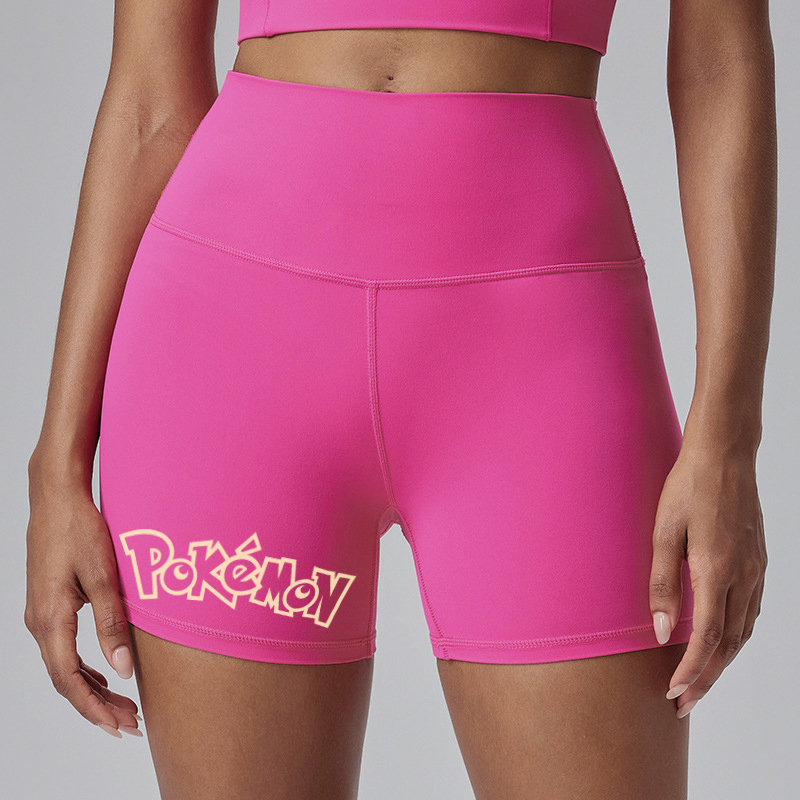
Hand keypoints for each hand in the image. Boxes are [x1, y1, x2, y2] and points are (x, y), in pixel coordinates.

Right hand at [25, 462, 142, 737]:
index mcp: (50, 619)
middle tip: (131, 723)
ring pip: (65, 665)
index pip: (70, 681)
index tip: (120, 727)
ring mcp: (42, 613)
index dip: (95, 709)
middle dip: (98, 705)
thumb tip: (124, 671)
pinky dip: (85, 667)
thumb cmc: (79, 529)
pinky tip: (105, 672)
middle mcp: (40, 622)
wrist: (56, 496)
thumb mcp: (103, 575)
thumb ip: (113, 624)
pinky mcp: (49, 603)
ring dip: (93, 688)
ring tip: (124, 706)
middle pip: (67, 679)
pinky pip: (64, 648)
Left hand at [648, 445, 766, 717]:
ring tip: (699, 681)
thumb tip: (663, 632)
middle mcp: (744, 575)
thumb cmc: (687, 486)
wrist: (724, 453)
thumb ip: (663, 583)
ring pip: (744, 631)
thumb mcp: (663, 531)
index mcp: (717, 569)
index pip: (709, 638)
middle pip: (730, 644)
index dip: (692, 671)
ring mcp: (756, 569)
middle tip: (683, 703)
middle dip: (706, 678)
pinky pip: (751, 611)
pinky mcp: (758, 560)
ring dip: (722, 661)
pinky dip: (736, 637)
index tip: (674, 693)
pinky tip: (723, 642)